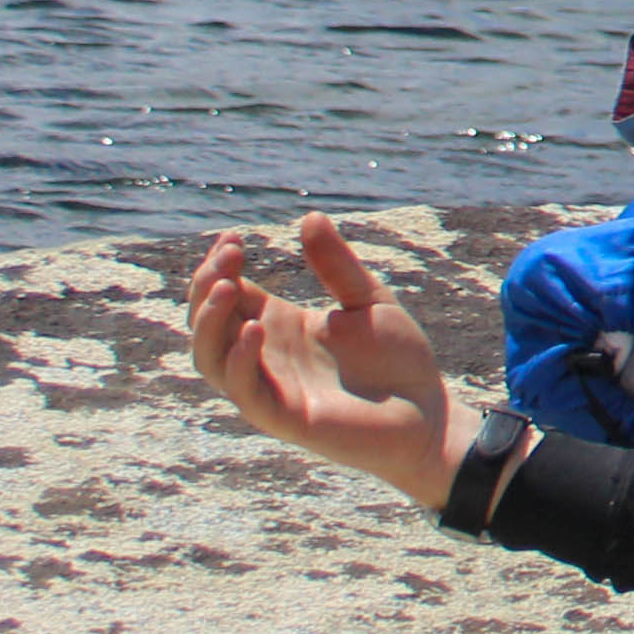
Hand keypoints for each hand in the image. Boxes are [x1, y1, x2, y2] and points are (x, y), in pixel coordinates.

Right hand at [187, 214, 476, 505]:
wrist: (428, 412)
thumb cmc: (398, 360)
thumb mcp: (368, 300)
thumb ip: (337, 265)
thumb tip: (309, 216)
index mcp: (278, 326)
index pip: (227, 294)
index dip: (218, 267)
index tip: (232, 237)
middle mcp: (264, 356)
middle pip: (207, 322)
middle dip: (206, 287)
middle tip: (228, 255)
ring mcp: (269, 387)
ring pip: (209, 358)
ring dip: (208, 323)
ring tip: (226, 287)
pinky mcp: (282, 417)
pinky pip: (244, 389)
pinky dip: (240, 359)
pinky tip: (256, 329)